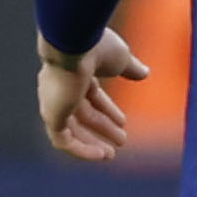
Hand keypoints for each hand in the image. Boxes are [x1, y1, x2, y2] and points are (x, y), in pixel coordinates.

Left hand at [36, 28, 149, 161]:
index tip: (123, 122)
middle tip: (121, 140)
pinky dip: (81, 150)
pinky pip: (63, 140)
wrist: (74, 41)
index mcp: (75, 72)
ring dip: (92, 142)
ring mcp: (54, 103)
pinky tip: (100, 155)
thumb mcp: (121, 59)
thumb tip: (145, 73)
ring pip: (72, 130)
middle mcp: (60, 89)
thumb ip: (131, 68)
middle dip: (103, 127)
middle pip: (83, 114)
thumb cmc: (97, 44)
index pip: (91, 96)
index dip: (108, 110)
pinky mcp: (51, 115)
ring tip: (111, 154)